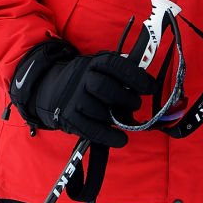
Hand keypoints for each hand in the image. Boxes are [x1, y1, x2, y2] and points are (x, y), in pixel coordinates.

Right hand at [9, 43, 156, 147]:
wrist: (52, 89)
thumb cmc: (87, 80)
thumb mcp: (99, 68)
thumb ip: (119, 72)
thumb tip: (146, 83)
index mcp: (93, 62)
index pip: (116, 65)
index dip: (135, 77)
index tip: (149, 87)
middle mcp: (81, 78)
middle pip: (105, 88)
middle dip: (126, 98)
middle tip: (135, 104)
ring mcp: (73, 98)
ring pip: (100, 111)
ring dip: (117, 118)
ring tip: (124, 118)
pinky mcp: (68, 118)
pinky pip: (91, 130)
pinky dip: (109, 136)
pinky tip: (121, 139)